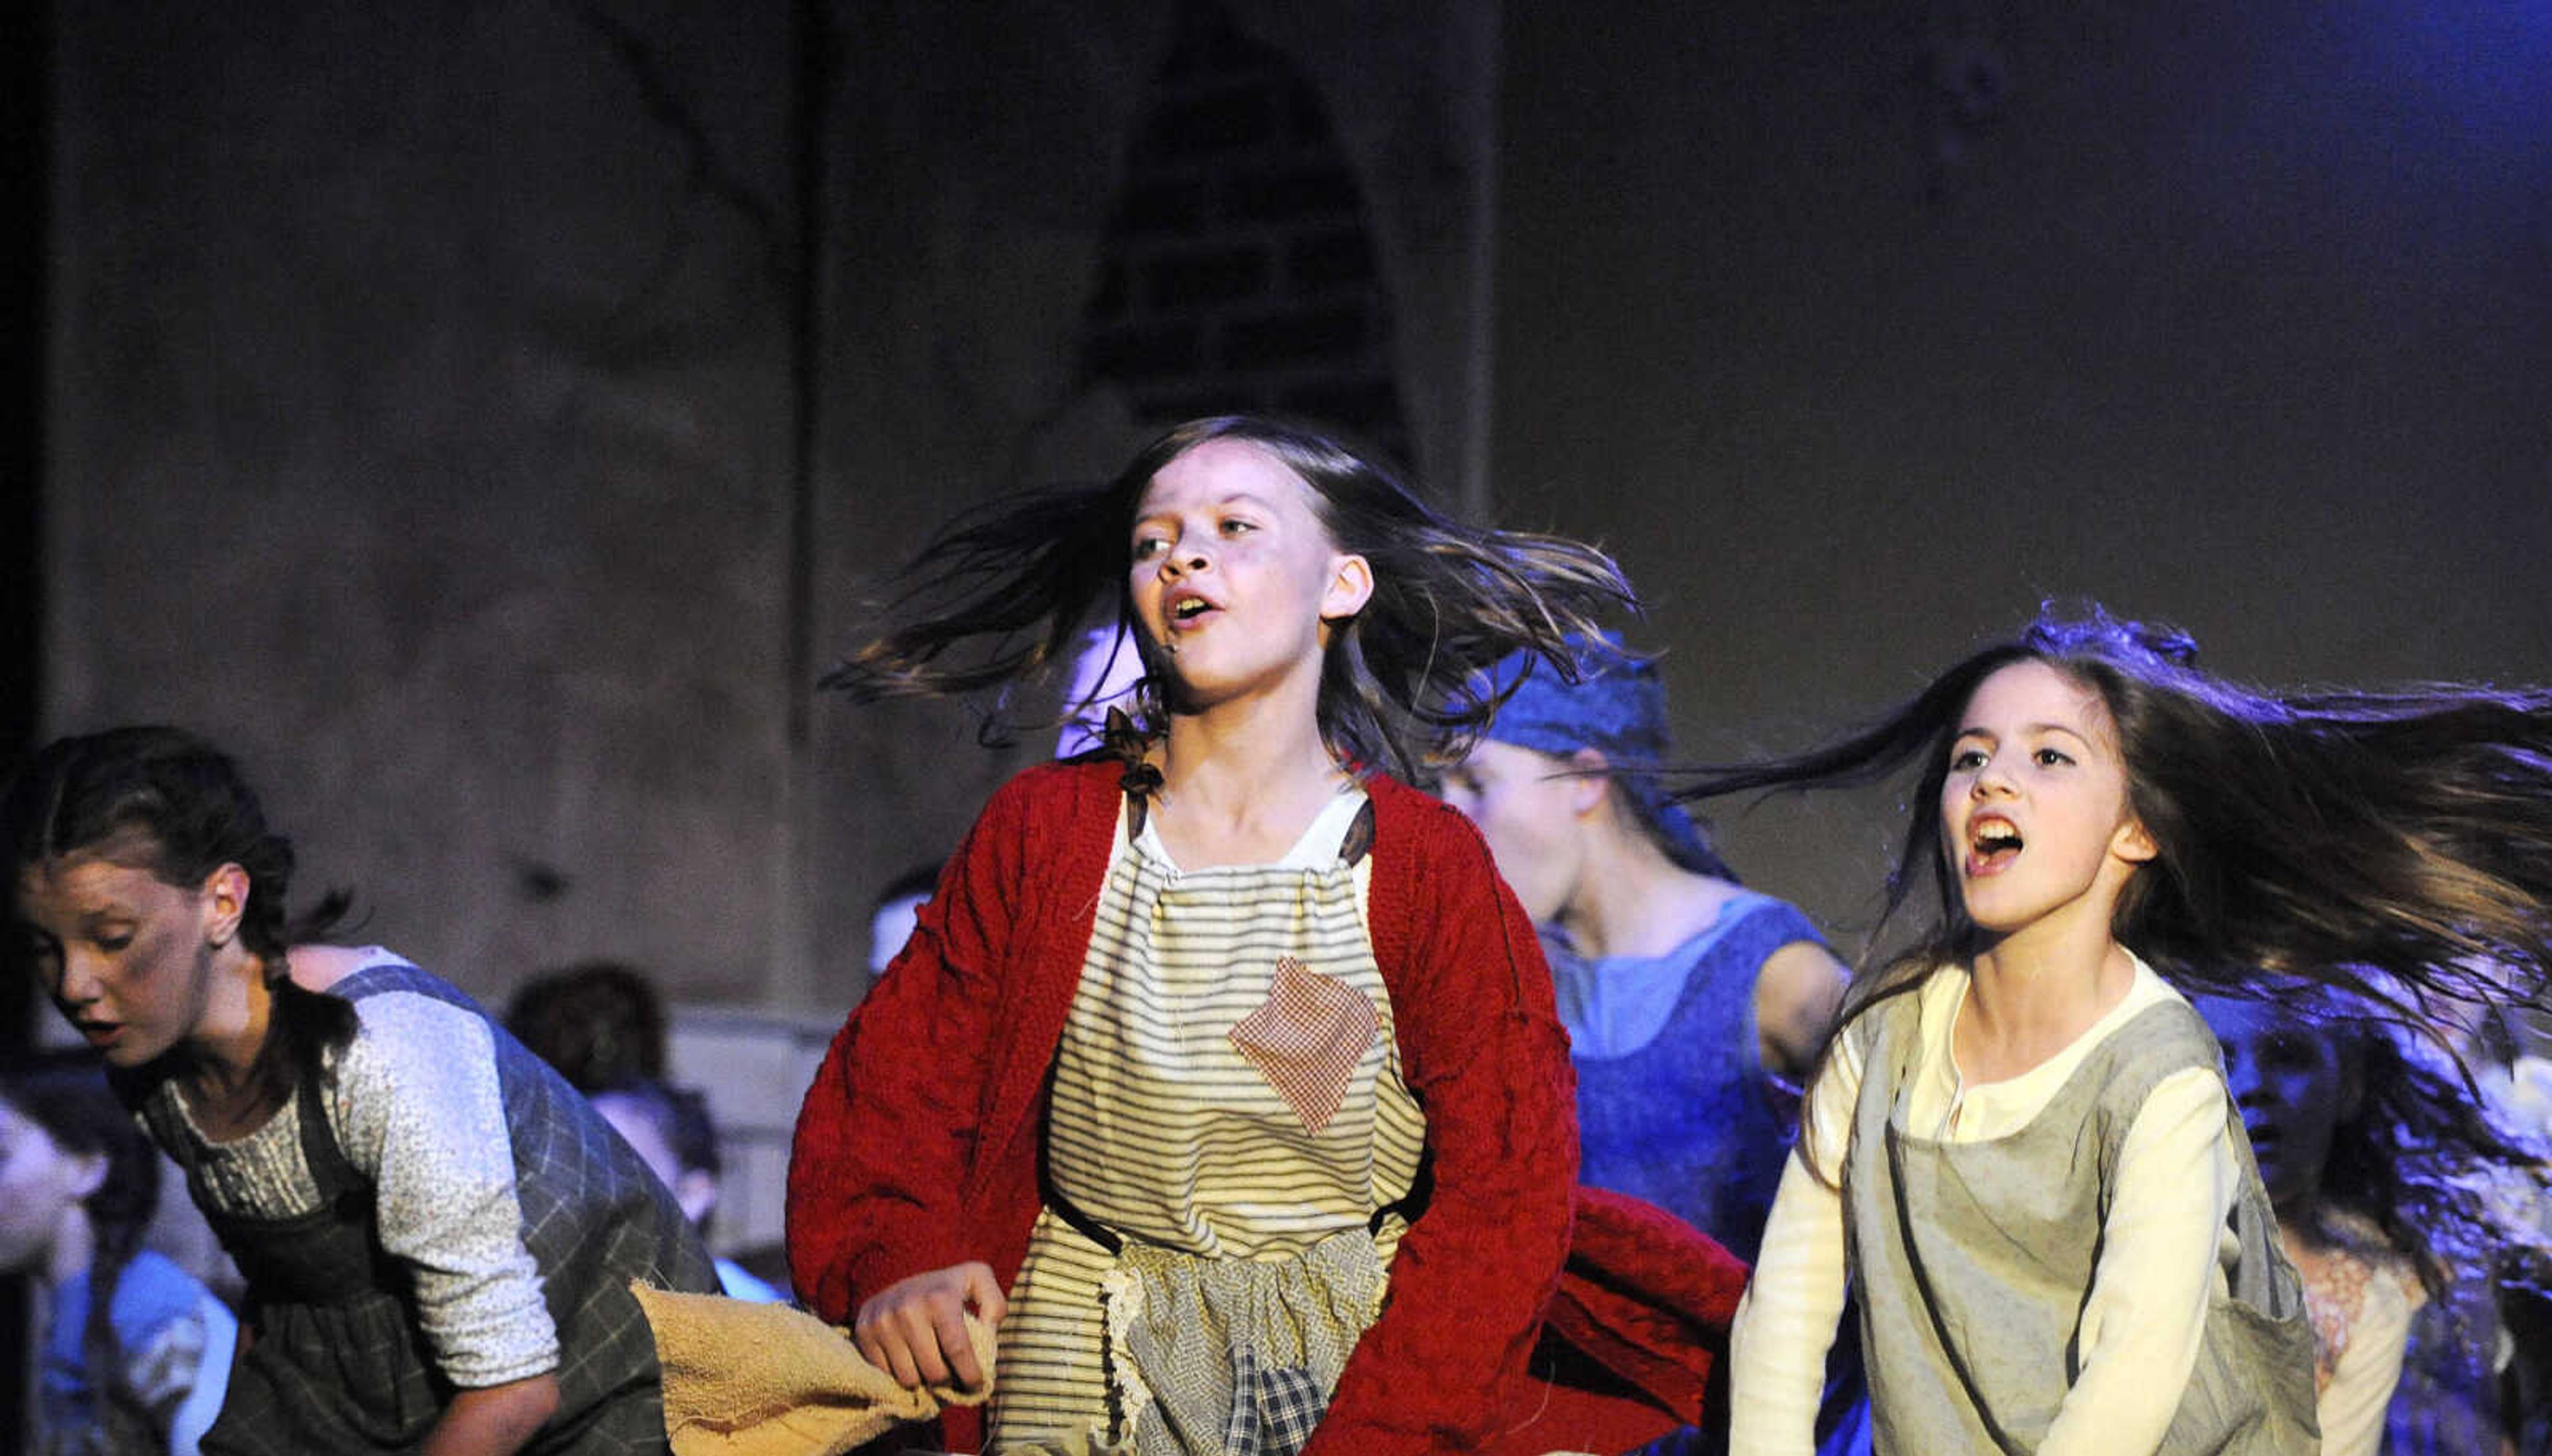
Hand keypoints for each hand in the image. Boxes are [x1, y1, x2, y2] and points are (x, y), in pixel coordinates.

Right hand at [854, 1261, 1006, 1390]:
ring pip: (908, 1379)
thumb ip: (994, 1303)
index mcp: (939, 1298)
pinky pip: (885, 1375)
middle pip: (933, 1371)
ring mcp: (882, 1321)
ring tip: (930, 1369)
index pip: (958, 1350)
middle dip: (948, 1380)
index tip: (977, 1386)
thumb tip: (989, 1331)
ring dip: (923, 1381)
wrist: (901, 1274)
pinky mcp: (863, 1331)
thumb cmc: (947, 1286)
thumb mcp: (978, 1280)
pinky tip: (910, 1364)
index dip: (971, 1375)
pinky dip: (900, 1376)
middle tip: (951, 1376)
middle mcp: (908, 1309)